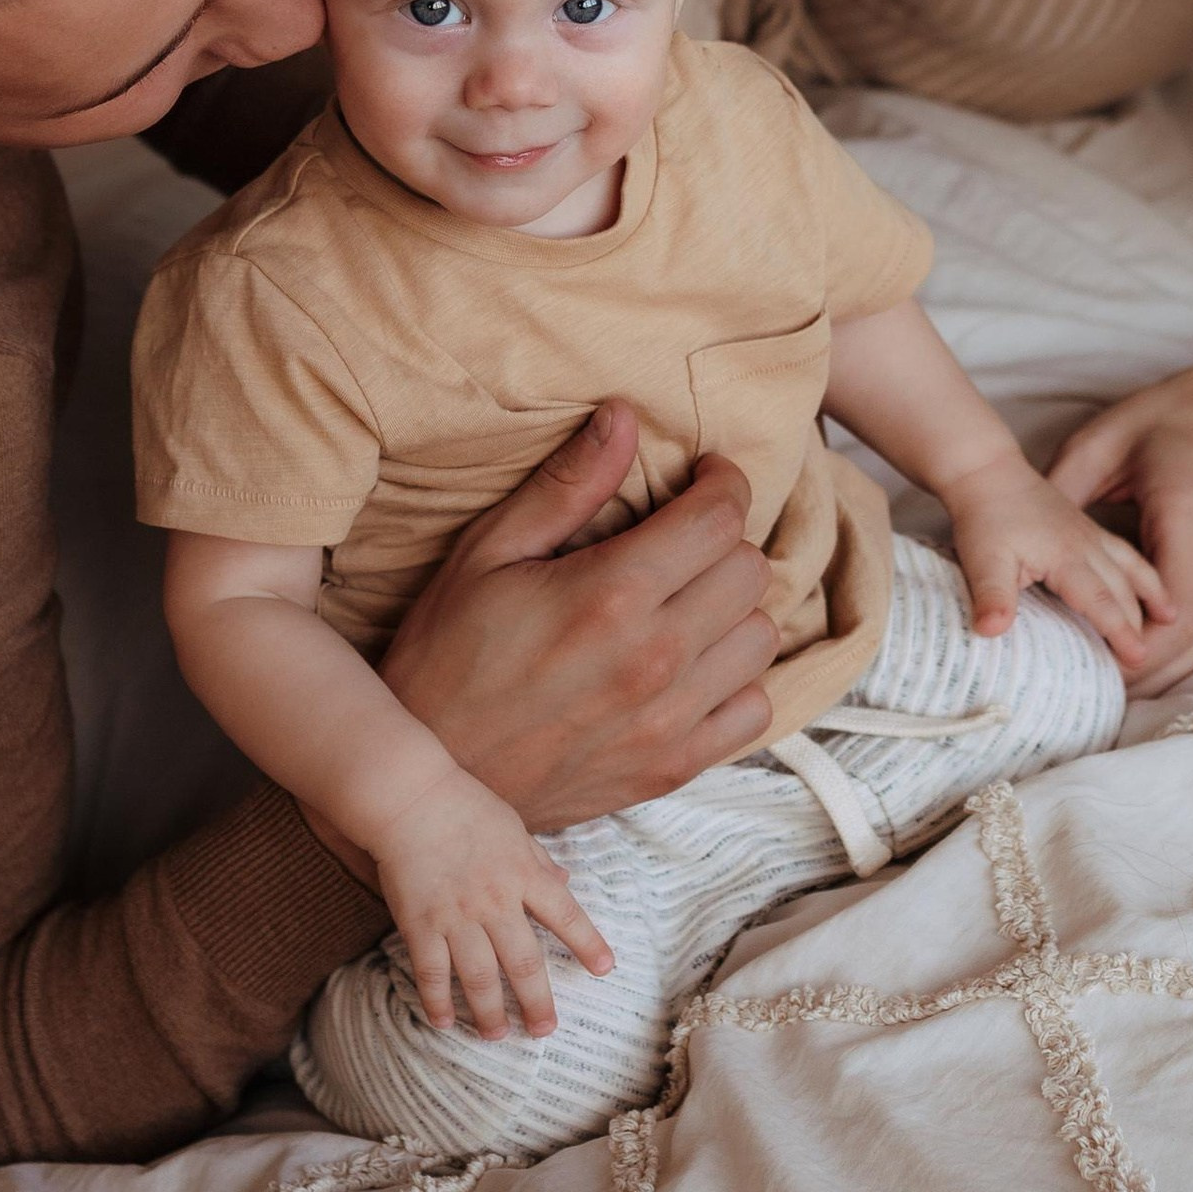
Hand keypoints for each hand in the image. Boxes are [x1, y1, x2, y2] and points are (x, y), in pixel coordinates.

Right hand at [371, 765, 613, 1038]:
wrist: (410, 798)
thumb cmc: (465, 807)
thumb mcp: (514, 828)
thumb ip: (538, 861)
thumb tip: (564, 883)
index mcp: (523, 875)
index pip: (566, 915)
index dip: (587, 944)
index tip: (604, 970)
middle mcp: (496, 902)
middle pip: (523, 962)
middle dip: (536, 1002)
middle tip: (544, 1030)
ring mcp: (457, 916)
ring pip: (479, 976)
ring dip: (489, 1012)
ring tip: (497, 1035)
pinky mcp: (421, 923)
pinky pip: (432, 971)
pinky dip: (437, 1000)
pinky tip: (444, 1021)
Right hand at [382, 402, 779, 828]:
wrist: (430, 775)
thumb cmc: (445, 655)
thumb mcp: (487, 554)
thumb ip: (566, 486)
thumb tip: (624, 416)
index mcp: (611, 594)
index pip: (720, 516)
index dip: (721, 482)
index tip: (702, 478)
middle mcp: (654, 659)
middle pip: (749, 571)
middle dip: (723, 540)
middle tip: (684, 539)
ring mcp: (669, 721)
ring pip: (761, 637)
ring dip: (733, 609)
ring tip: (687, 600)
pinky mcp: (671, 767)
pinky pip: (753, 711)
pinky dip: (736, 681)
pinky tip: (692, 665)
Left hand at [941, 452, 1166, 667]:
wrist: (986, 470)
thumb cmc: (984, 515)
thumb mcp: (981, 558)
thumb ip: (991, 596)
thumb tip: (989, 632)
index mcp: (1067, 555)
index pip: (1102, 600)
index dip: (1121, 631)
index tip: (1139, 658)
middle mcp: (1088, 546)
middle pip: (1125, 591)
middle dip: (1141, 627)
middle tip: (1148, 664)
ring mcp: (1092, 536)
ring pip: (1134, 570)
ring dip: (1152, 598)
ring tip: (1173, 623)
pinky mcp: (1088, 530)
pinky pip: (1128, 555)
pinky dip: (1146, 575)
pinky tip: (1152, 589)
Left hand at [1046, 343, 1192, 696]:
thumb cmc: (1173, 414)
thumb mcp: (1104, 439)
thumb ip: (1064, 489)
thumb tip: (1023, 534)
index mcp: (1187, 514)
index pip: (1170, 612)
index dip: (1131, 649)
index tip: (1087, 667)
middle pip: (1188, 641)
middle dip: (1140, 673)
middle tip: (1086, 691)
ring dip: (1158, 670)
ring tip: (1103, 687)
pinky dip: (1172, 652)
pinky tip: (1134, 662)